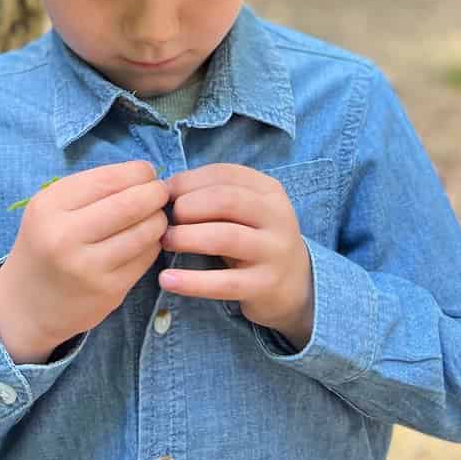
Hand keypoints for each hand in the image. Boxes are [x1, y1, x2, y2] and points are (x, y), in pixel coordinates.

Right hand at [0, 160, 168, 362]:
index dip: (138, 172)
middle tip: (161, 192)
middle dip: (155, 192)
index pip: (108, 179)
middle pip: (130, 204)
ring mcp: (88, 268)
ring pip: (144, 232)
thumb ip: (91, 188)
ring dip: (159, 219)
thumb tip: (143, 175)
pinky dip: (153, 244)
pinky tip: (146, 241)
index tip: (147, 173)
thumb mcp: (52, 207)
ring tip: (156, 216)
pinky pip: (145, 258)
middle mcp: (65, 237)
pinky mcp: (108, 291)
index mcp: (50, 207)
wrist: (26, 304)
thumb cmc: (45, 243)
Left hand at [159, 163, 313, 349]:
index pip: (224, 174)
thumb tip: (166, 189)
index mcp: (269, 190)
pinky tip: (167, 279)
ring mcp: (274, 251)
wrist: (295, 285)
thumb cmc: (255, 238)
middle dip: (188, 206)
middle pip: (226, 200)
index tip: (165, 192)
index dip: (189, 180)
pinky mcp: (265, 285)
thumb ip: (213, 195)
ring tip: (165, 242)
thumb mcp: (244, 210)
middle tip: (166, 219)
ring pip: (225, 237)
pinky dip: (191, 282)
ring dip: (187, 237)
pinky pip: (224, 283)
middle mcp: (277, 216)